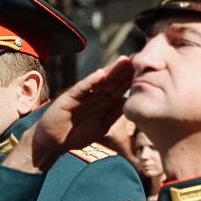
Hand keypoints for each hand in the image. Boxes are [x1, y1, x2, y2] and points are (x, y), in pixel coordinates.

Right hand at [5, 57, 134, 174]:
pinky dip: (90, 81)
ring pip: (100, 81)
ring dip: (111, 71)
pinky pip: (81, 88)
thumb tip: (128, 101)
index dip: (132, 79)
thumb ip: (113, 115)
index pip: (120, 88)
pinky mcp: (69, 98)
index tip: (148, 70)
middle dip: (125, 70)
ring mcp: (82, 96)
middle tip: (140, 58)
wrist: (52, 143)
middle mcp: (93, 96)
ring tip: (124, 60)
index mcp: (102, 103)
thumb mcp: (100, 127)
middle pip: (112, 81)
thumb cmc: (75, 136)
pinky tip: (100, 74)